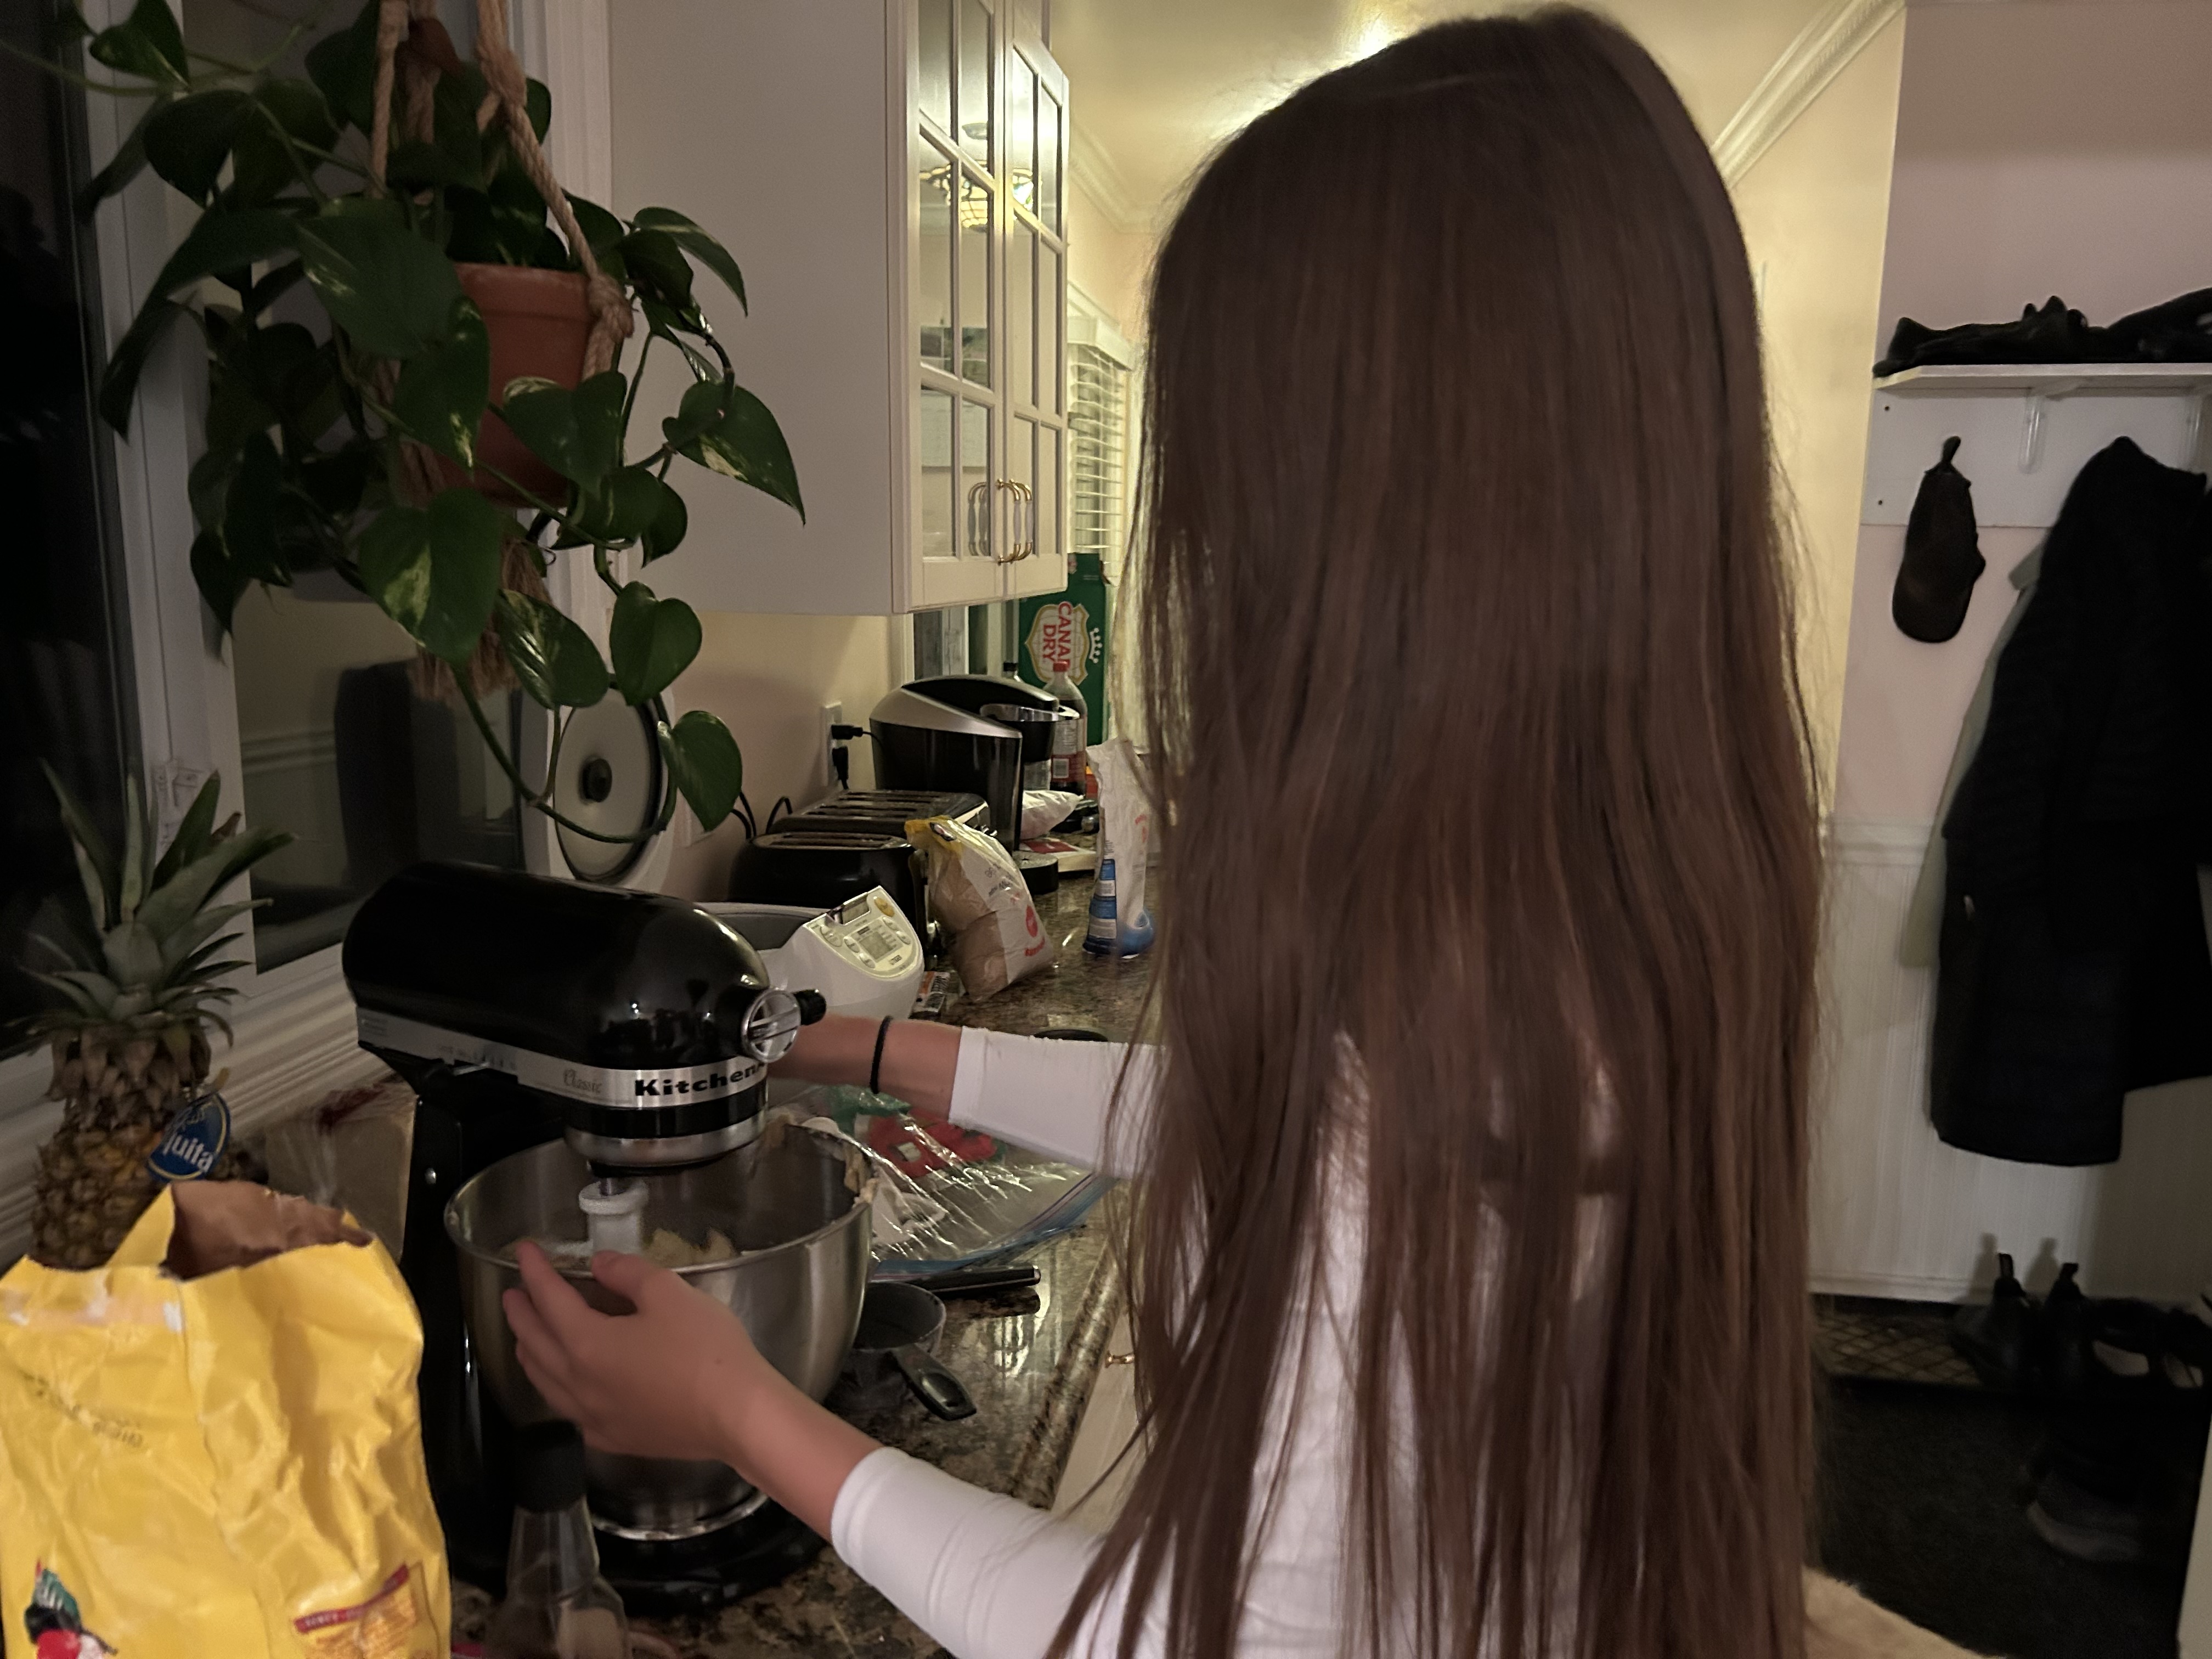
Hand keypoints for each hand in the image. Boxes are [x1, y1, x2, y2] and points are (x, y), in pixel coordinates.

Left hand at [503, 1243, 768, 1463]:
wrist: (737, 1416)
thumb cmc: (704, 1349)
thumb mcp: (669, 1293)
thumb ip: (628, 1274)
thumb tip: (599, 1265)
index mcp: (586, 1343)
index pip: (549, 1299)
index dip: (534, 1271)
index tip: (522, 1250)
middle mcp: (578, 1384)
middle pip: (536, 1343)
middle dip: (521, 1314)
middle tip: (512, 1292)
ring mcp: (594, 1417)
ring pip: (545, 1383)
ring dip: (530, 1354)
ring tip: (526, 1337)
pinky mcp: (614, 1438)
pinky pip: (571, 1414)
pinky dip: (558, 1392)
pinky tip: (568, 1390)